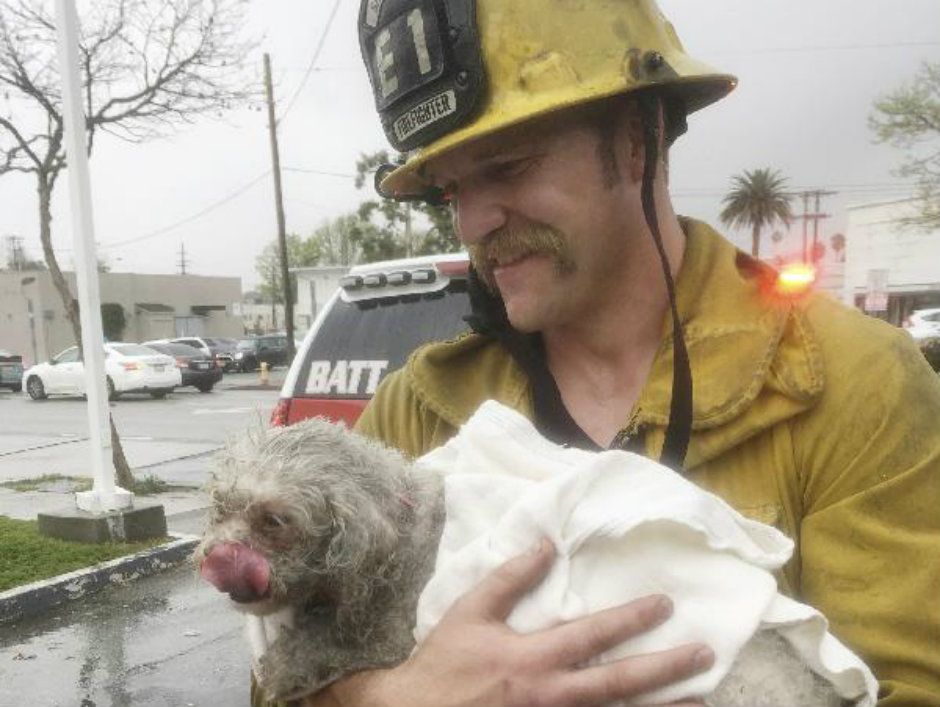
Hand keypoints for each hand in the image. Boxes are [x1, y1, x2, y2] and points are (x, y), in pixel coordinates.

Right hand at [313, 538, 713, 706]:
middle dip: (666, 668)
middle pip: (620, 684)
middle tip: (704, 654)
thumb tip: (546, 545)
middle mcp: (552, 696)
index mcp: (533, 659)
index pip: (593, 634)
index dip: (632, 618)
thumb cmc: (444, 665)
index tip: (665, 604)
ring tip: (699, 701)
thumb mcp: (470, 613)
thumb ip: (510, 579)